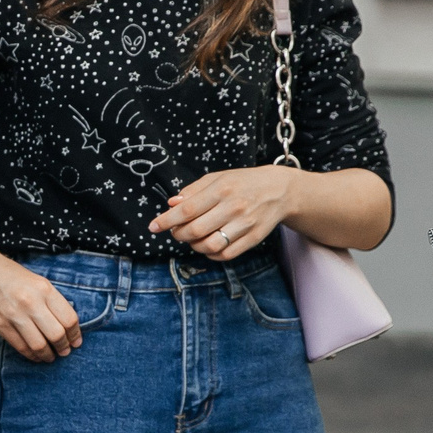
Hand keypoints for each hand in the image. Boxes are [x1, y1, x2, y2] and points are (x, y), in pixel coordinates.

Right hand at [0, 243, 83, 362]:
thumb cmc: (9, 274)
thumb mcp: (37, 281)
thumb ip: (51, 300)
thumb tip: (65, 324)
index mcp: (44, 289)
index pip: (69, 318)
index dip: (75, 334)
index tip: (76, 341)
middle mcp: (31, 302)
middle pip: (57, 335)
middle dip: (64, 347)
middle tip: (65, 351)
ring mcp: (14, 315)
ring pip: (39, 345)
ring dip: (48, 355)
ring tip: (51, 356)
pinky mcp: (0, 325)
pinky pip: (21, 347)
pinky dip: (31, 355)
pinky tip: (35, 355)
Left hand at [149, 166, 297, 261]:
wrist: (279, 190)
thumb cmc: (243, 183)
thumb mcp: (218, 178)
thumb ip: (193, 191)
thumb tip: (171, 204)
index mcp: (221, 189)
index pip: (187, 210)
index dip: (166, 220)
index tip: (153, 226)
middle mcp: (233, 207)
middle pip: (195, 230)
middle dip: (179, 234)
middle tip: (176, 231)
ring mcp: (245, 225)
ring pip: (210, 246)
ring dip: (194, 246)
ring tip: (192, 238)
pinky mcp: (253, 239)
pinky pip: (225, 254)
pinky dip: (210, 254)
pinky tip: (207, 246)